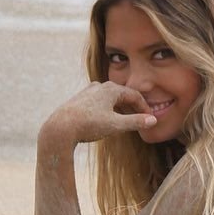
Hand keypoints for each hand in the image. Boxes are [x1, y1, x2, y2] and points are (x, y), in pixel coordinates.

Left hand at [41, 82, 156, 144]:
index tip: (150, 118)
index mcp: (111, 89)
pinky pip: (100, 101)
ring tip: (126, 119)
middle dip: (133, 106)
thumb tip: (154, 120)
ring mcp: (89, 92)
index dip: (145, 107)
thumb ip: (136, 122)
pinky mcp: (80, 99)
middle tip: (141, 118)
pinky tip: (108, 118)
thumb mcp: (116, 125)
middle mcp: (100, 86)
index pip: (135, 96)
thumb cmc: (89, 125)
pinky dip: (109, 108)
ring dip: (121, 107)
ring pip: (111, 97)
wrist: (60, 128)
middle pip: (123, 94)